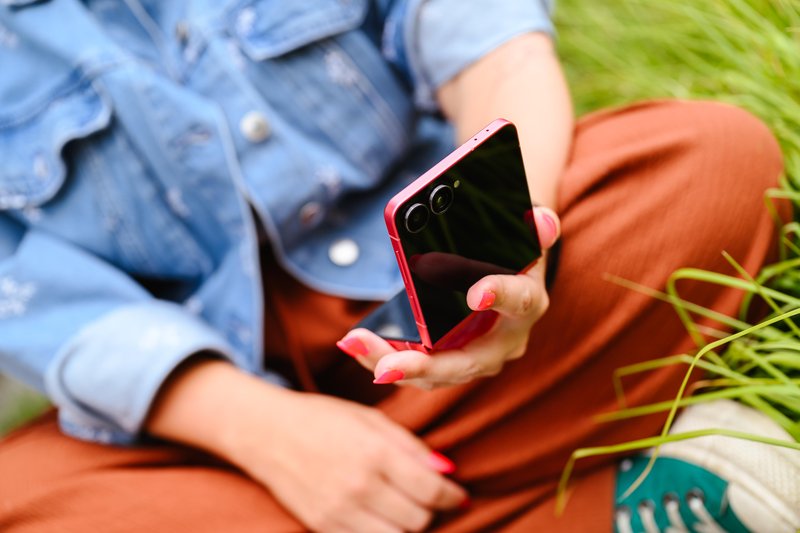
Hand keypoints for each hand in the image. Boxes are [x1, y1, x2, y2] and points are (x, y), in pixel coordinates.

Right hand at [227, 390, 467, 531]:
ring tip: (406, 507)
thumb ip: (410, 446)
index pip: (430, 490)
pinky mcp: (322, 527)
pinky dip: (383, 532)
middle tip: (429, 497)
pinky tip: (382, 517)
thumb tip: (446, 471)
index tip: (458, 495)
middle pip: (419, 520)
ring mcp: (338, 512)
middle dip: (432, 510)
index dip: (452, 496)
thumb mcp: (370, 418)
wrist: (266, 432)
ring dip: (409, 525)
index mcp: (374, 453)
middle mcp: (358, 486)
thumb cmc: (322, 418)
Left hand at [338, 206, 559, 388]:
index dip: (500, 296)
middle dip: (425, 367)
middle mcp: (504, 342)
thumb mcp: (525, 238)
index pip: (519, 302)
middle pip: (466, 362)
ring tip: (354, 343)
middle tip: (387, 367)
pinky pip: (417, 368)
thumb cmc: (514, 257)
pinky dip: (383, 356)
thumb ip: (536, 228)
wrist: (510, 281)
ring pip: (433, 373)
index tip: (476, 294)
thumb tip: (540, 220)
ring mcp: (477, 358)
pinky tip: (354, 343)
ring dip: (390, 362)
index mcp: (526, 304)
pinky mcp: (450, 363)